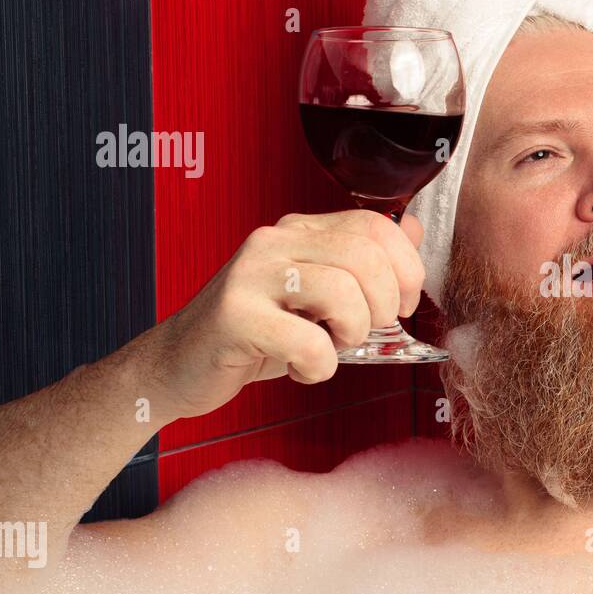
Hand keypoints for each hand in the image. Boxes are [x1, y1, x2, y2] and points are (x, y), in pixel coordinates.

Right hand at [133, 209, 424, 420]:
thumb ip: (362, 262)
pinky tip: (303, 368)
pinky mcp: (235, 317)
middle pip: (365, 257)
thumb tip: (414, 231)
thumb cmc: (255, 334)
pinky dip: (319, 366)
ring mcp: (251, 276)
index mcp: (299, 231)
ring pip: (340, 292)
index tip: (402, 304)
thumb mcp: (315, 294)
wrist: (178, 365)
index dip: (406, 267)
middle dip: (383, 305)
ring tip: (333, 348)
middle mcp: (275, 243)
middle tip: (367, 332)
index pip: (375, 225)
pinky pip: (307, 341)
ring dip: (352, 333)